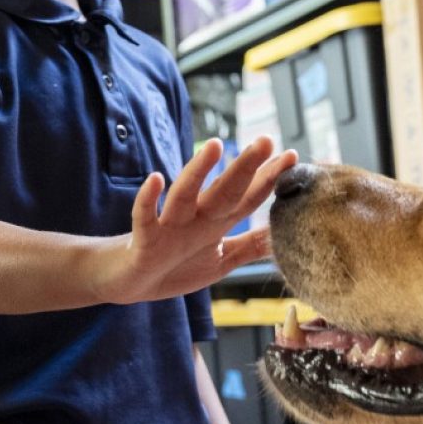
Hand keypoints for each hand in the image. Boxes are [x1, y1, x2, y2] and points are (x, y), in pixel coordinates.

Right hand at [103, 137, 297, 303]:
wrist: (129, 283)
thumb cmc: (174, 267)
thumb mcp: (219, 261)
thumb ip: (249, 247)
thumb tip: (282, 235)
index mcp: (215, 224)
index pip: (247, 198)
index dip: (269, 180)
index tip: (293, 156)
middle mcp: (195, 219)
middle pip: (223, 191)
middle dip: (245, 167)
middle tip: (266, 140)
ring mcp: (169, 227)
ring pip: (184, 196)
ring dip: (198, 172)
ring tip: (214, 145)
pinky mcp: (144, 240)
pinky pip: (144, 217)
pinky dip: (148, 200)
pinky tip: (156, 179)